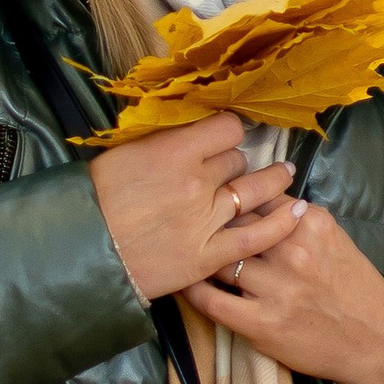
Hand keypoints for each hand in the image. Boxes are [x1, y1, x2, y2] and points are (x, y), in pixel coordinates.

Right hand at [88, 110, 301, 305]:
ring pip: (252, 190)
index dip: (226, 131)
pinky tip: (299, 210)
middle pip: (236, 159)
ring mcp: (207, 220)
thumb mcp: (125, 154)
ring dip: (271, 180)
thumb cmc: (95, 199)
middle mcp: (198, 181)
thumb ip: (163, 142)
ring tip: (284, 174)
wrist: (84, 253)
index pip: (226, 128)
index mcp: (175, 150)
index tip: (222, 137)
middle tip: (228, 169)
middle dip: (233, 162)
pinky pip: (256, 235)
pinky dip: (281, 221)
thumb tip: (190, 131)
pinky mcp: (210, 255)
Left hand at [189, 196, 383, 383]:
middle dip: (212, 225)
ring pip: (219, 260)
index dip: (234, 200)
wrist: (376, 341)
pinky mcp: (262, 323)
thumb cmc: (352, 288)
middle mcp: (292, 251)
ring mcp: (276, 288)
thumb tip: (251, 199)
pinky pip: (211, 301)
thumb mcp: (332, 238)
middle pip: (233, 225)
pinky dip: (193, 290)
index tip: (218, 203)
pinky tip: (184, 283)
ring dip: (201, 257)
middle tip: (191, 226)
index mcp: (310, 223)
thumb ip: (294, 219)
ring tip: (184, 252)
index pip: (257, 197)